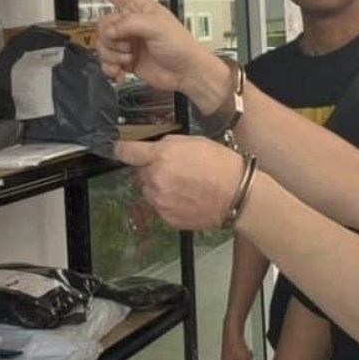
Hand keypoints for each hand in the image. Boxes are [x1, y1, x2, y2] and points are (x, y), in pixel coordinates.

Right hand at [71, 0, 225, 104]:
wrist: (185, 72)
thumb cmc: (179, 45)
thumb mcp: (156, 26)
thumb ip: (129, 24)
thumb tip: (110, 31)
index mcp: (137, 7)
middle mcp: (130, 23)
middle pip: (102, 24)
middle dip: (111, 38)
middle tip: (129, 46)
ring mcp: (126, 42)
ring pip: (102, 44)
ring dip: (112, 55)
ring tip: (129, 58)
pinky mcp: (125, 59)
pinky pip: (105, 61)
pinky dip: (109, 68)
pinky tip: (119, 72)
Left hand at [113, 136, 246, 229]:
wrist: (238, 196)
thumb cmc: (222, 166)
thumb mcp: (195, 141)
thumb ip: (168, 144)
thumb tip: (152, 148)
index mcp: (161, 156)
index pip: (126, 152)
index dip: (121, 149)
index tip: (119, 150)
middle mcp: (156, 178)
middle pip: (141, 173)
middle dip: (153, 170)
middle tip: (178, 170)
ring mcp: (161, 201)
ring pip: (150, 191)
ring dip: (160, 188)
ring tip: (186, 186)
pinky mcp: (167, 218)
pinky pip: (160, 207)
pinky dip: (169, 203)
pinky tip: (188, 198)